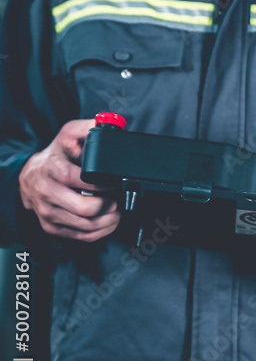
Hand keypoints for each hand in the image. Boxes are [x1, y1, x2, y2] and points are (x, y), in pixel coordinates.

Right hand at [18, 119, 119, 241]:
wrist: (31, 176)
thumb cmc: (56, 156)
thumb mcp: (69, 135)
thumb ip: (89, 127)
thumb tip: (110, 124)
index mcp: (52, 168)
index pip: (78, 179)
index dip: (102, 184)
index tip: (116, 182)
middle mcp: (47, 192)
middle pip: (85, 208)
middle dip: (110, 206)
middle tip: (120, 200)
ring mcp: (47, 212)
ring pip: (86, 226)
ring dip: (110, 221)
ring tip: (118, 211)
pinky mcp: (51, 227)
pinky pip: (82, 236)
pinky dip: (101, 232)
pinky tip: (109, 222)